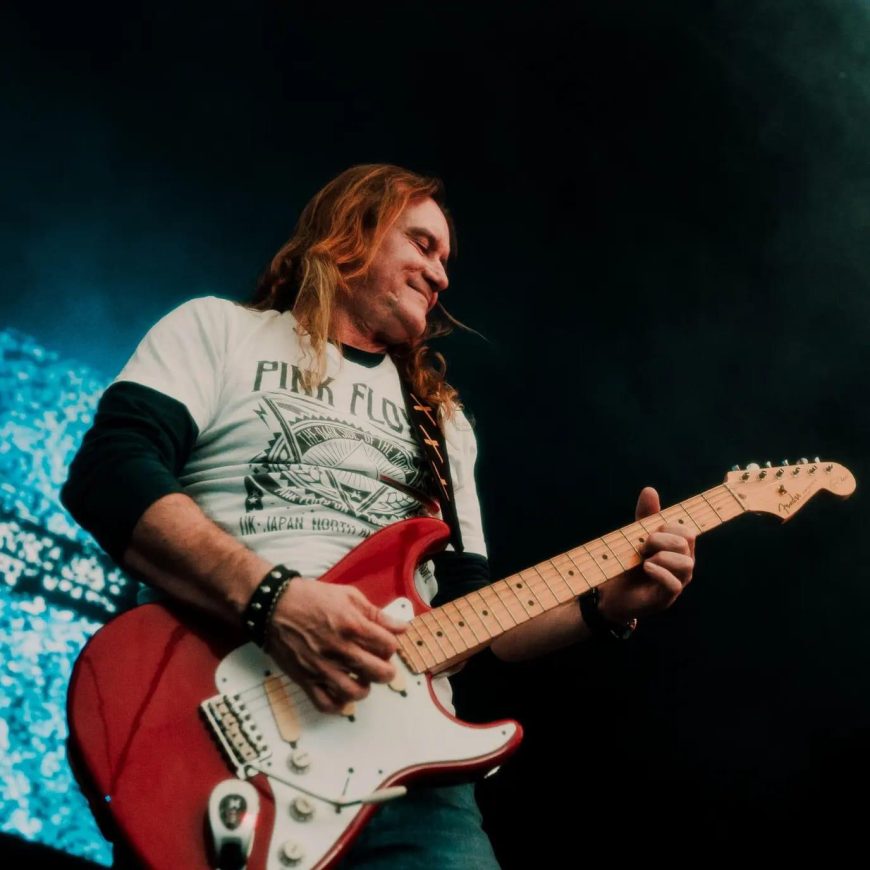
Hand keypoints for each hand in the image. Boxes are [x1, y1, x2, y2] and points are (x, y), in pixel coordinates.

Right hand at [265, 578, 406, 713]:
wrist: (274, 606)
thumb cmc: (310, 598)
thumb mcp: (348, 596)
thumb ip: (376, 614)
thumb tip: (401, 627)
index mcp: (353, 626)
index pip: (388, 646)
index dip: (391, 645)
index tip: (385, 644)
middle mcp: (340, 649)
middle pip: (379, 672)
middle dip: (386, 670)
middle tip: (381, 666)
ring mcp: (323, 667)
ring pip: (356, 692)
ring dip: (365, 688)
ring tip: (361, 679)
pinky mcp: (306, 678)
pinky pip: (326, 704)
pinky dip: (338, 705)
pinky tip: (341, 694)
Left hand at [597, 486, 695, 623]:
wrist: (612, 592)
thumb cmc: (629, 563)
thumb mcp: (636, 535)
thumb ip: (645, 515)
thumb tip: (650, 490)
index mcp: (679, 549)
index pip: (687, 531)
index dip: (668, 527)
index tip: (648, 532)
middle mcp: (683, 564)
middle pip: (685, 543)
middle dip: (661, 539)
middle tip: (642, 547)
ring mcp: (678, 582)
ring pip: (685, 563)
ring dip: (661, 556)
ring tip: (643, 560)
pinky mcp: (666, 597)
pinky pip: (673, 583)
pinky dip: (658, 572)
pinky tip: (645, 567)